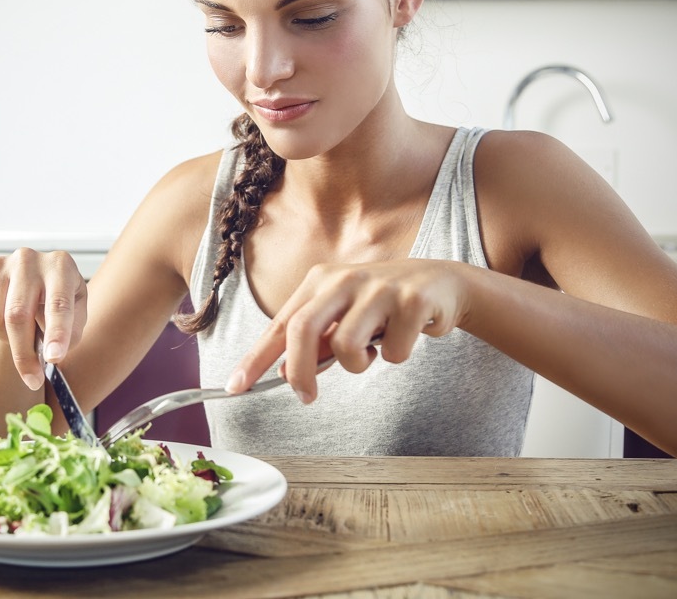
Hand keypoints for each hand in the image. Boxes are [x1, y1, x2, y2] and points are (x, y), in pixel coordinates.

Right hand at [0, 249, 87, 390]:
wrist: (34, 282)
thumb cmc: (57, 299)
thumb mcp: (77, 313)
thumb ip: (70, 334)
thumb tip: (50, 354)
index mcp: (60, 265)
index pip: (57, 303)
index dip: (56, 333)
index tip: (54, 358)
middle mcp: (28, 259)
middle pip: (18, 315)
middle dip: (25, 355)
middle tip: (33, 380)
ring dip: (7, 341)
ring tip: (22, 337)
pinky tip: (5, 324)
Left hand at [224, 259, 468, 403]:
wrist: (442, 283)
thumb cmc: (384, 304)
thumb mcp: (345, 315)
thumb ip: (317, 340)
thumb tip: (286, 372)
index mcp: (321, 281)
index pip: (279, 323)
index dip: (255, 358)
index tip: (234, 387)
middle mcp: (345, 278)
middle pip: (303, 330)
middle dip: (300, 372)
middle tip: (306, 397)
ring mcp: (379, 287)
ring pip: (347, 346)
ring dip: (359, 363)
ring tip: (374, 350)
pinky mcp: (412, 300)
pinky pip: (393, 352)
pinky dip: (397, 355)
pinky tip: (406, 337)